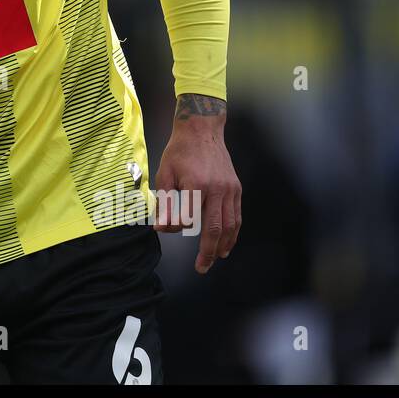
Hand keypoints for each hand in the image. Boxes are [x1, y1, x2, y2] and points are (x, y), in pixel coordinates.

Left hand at [151, 94, 240, 273]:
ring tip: (215, 259)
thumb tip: (162, 228)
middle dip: (208, 252)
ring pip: (230, 225)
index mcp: (196, 185)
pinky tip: (227, 243)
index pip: (188, 218)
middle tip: (201, 268)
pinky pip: (236, 216)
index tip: (167, 228)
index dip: (177, 228)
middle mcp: (217, 189)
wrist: (202, 129)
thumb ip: (164, 202)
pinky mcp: (236, 188)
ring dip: (223, 246)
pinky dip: (233, 232)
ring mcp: (230, 189)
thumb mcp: (165, 173)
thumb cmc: (180, 151)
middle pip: (215, 229)